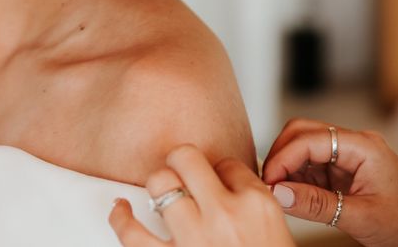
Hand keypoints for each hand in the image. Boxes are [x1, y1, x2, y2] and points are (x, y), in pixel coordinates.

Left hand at [109, 144, 295, 246]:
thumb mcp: (276, 236)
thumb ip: (253, 209)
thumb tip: (224, 186)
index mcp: (257, 206)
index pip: (229, 164)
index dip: (220, 171)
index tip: (218, 180)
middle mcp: (224, 215)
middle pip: (188, 158)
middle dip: (182, 163)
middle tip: (183, 172)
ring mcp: (193, 239)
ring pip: (160, 184)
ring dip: (159, 187)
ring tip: (162, 192)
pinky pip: (131, 233)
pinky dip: (121, 218)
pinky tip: (121, 209)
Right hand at [262, 118, 397, 246]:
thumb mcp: (361, 219)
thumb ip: (317, 205)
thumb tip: (277, 194)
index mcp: (361, 145)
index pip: (309, 138)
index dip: (283, 158)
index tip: (268, 182)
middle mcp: (353, 143)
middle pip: (303, 133)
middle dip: (281, 155)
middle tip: (268, 184)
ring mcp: (349, 157)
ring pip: (305, 149)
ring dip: (288, 168)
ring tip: (278, 194)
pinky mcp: (346, 172)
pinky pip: (314, 167)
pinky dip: (299, 179)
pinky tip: (293, 197)